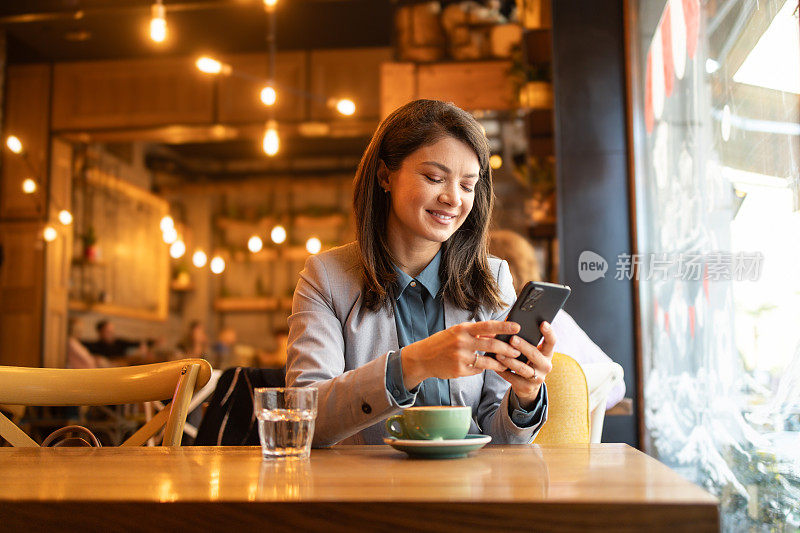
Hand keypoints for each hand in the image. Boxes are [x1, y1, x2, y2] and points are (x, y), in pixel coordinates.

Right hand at [400, 320, 523, 389]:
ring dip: (500, 363)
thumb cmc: (442, 343)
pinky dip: (482, 368)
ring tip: (507, 363)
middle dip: (508, 349)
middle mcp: (462, 342)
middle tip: (517, 351)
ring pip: (487, 361)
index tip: (517, 327)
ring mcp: (460, 357)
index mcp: (462, 329)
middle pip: (492, 345)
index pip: (487, 326)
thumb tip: (496, 333)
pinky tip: (483, 367)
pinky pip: (477, 370)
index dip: (504, 326)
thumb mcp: (457, 333)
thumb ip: (475, 333)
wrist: (422, 358)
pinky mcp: (459, 370)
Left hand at [494, 322, 555, 409]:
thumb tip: (512, 324)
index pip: (552, 341)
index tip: (543, 323)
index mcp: (547, 353)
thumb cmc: (528, 361)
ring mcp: (537, 378)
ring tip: (498, 353)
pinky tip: (494, 365)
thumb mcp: (532, 351)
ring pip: (521, 368)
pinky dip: (502, 371)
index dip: (549, 332)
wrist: (529, 385)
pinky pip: (512, 378)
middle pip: (534, 355)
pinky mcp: (527, 387)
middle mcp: (545, 366)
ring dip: (508, 360)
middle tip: (512, 339)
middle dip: (523, 346)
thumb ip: (528, 340)